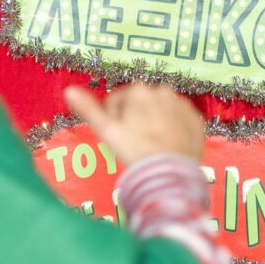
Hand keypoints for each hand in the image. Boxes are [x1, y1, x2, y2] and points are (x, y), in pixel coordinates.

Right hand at [64, 83, 204, 166]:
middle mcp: (162, 90)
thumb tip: (68, 90)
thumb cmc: (135, 151)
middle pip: (139, 104)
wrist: (170, 173)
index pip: (117, 101)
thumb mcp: (107, 131)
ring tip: (150, 145)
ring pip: (160, 110)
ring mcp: (181, 104)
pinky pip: (180, 120)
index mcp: (138, 90)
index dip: (113, 119)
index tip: (118, 136)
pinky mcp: (196, 119)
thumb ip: (88, 109)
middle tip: (133, 142)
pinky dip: (173, 129)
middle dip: (134, 118)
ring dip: (154, 122)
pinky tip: (167, 145)